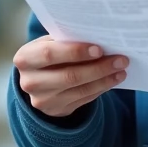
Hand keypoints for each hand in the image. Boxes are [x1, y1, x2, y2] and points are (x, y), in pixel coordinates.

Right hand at [13, 35, 128, 117]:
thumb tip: (98, 36)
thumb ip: (65, 40)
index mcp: (25, 58)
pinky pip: (84, 99)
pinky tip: (113, 79)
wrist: (37, 80)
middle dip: (98, 67)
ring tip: (121, 69)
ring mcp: (43, 100)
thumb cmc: (48, 53)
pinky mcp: (56, 110)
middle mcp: (30, 82)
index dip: (75, 52)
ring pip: (80, 90)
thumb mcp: (48, 43)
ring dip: (104, 79)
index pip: (50, 54)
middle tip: (120, 59)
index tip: (99, 49)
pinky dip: (101, 88)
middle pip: (69, 76)